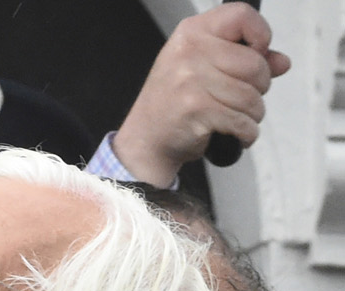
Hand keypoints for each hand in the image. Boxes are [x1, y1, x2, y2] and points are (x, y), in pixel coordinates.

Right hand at [112, 4, 290, 185]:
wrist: (145, 138)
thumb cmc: (175, 101)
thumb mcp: (203, 68)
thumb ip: (245, 59)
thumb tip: (282, 62)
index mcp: (191, 33)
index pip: (242, 15)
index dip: (260, 34)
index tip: (257, 52)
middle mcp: (189, 52)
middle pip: (255, 64)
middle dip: (259, 86)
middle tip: (241, 96)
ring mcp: (191, 81)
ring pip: (252, 97)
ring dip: (253, 114)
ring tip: (236, 117)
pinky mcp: (196, 110)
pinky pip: (243, 121)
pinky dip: (246, 133)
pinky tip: (236, 133)